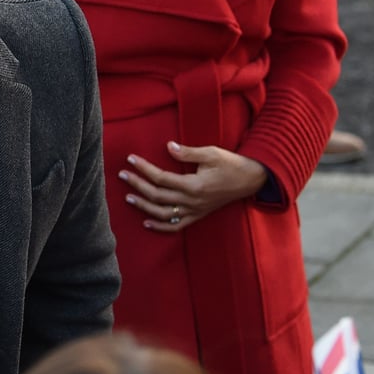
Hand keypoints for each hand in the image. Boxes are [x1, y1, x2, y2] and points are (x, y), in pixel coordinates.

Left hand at [118, 141, 267, 231]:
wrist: (250, 180)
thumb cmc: (231, 163)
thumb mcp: (211, 153)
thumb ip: (188, 153)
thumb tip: (168, 146)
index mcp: (194, 185)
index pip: (161, 178)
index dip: (144, 168)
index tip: (130, 159)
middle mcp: (192, 201)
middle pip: (158, 196)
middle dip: (138, 186)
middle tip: (122, 175)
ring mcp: (195, 211)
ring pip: (164, 214)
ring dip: (144, 207)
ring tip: (128, 198)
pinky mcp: (199, 216)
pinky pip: (177, 226)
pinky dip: (161, 227)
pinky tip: (147, 223)